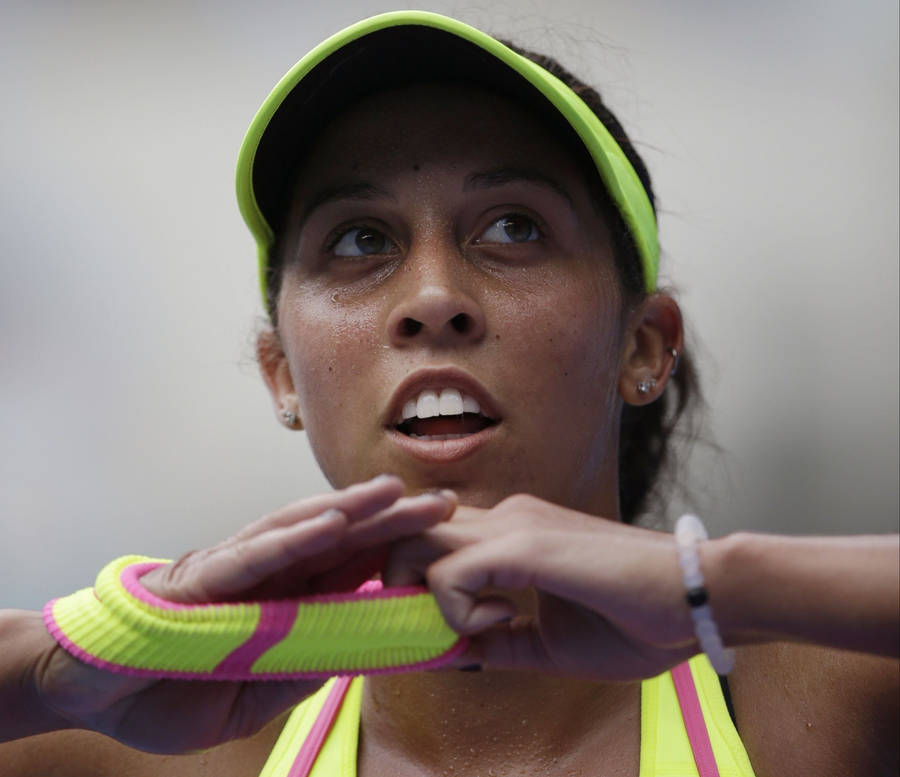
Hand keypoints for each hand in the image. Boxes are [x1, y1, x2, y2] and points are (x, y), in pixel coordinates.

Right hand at [33, 476, 453, 752]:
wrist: (91, 689)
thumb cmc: (169, 688)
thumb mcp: (253, 695)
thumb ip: (301, 667)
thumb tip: (356, 652)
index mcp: (285, 600)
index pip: (352, 569)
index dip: (398, 552)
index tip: (447, 542)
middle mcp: (267, 576)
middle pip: (339, 540)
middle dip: (392, 521)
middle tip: (445, 503)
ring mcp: (236, 571)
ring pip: (301, 531)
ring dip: (350, 511)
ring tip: (395, 491)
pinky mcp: (202, 580)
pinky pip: (254, 556)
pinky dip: (292, 538)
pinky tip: (330, 522)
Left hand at [385, 494, 699, 680]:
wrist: (698, 599)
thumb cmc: (637, 621)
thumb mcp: (551, 642)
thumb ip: (500, 642)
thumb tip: (453, 654)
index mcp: (509, 533)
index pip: (428, 537)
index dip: (409, 580)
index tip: (426, 628)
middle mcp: (504, 517)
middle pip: (406, 531)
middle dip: (396, 585)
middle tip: (430, 630)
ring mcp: (512, 525)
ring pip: (414, 540)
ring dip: (420, 593)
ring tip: (467, 627)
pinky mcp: (525, 546)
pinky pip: (450, 573)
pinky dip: (455, 609)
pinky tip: (499, 623)